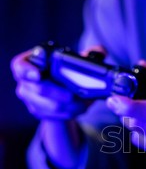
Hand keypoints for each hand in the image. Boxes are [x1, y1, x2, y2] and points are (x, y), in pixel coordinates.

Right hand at [10, 47, 101, 168]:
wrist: (62, 90)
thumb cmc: (66, 70)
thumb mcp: (75, 59)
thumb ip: (90, 54)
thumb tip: (101, 52)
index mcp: (30, 63)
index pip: (20, 66)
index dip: (27, 71)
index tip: (38, 74)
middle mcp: (25, 81)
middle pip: (39, 90)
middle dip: (59, 93)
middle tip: (72, 95)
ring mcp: (30, 98)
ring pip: (49, 106)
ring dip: (69, 106)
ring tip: (84, 102)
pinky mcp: (38, 111)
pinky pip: (54, 116)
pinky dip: (70, 113)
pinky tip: (81, 108)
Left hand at [105, 61, 145, 164]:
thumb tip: (142, 64)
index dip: (130, 106)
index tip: (114, 100)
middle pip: (137, 124)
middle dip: (128, 114)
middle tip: (125, 105)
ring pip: (138, 135)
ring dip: (136, 126)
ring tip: (143, 118)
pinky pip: (145, 145)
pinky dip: (143, 137)